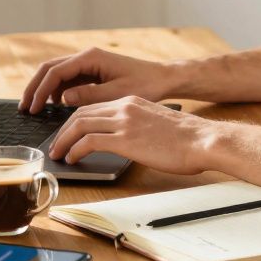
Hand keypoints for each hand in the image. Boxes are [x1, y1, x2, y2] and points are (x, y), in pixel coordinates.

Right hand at [19, 47, 181, 113]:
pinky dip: (56, 91)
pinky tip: (53, 107)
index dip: (41, 90)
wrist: (163, 79)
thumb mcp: (117, 94)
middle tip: (24, 107)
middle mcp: (87, 57)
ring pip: (56, 73)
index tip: (32, 108)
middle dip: (35, 87)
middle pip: (50, 68)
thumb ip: (89, 95)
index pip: (56, 71)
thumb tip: (63, 98)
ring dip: (43, 89)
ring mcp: (88, 64)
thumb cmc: (145, 85)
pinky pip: (67, 79)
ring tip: (33, 109)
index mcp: (91, 58)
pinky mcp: (92, 72)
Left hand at [48, 96, 218, 174]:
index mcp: (132, 102)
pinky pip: (89, 141)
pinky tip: (73, 158)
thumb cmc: (187, 139)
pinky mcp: (125, 139)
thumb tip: (128, 140)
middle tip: (57, 145)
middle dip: (64, 130)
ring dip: (64, 140)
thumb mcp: (156, 123)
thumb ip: (138, 126)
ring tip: (59, 154)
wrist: (203, 140)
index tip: (69, 133)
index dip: (76, 121)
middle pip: (81, 113)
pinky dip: (76, 150)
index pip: (94, 107)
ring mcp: (124, 122)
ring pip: (79, 124)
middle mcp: (124, 107)